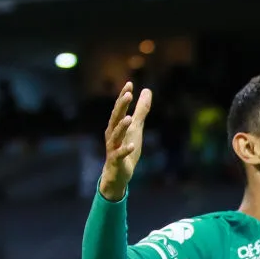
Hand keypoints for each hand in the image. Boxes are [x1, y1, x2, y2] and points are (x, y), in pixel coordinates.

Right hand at [100, 81, 151, 200]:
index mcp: (117, 125)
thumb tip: (147, 90)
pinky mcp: (116, 160)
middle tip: (128, 95)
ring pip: (116, 135)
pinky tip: (132, 146)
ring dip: (121, 126)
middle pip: (115, 118)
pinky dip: (125, 150)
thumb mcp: (136, 127)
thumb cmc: (126, 147)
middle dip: (121, 107)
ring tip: (128, 118)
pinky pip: (119, 154)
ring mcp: (113, 147)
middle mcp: (112, 134)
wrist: (118, 173)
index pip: (119, 108)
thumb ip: (141, 110)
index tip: (129, 84)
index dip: (123, 96)